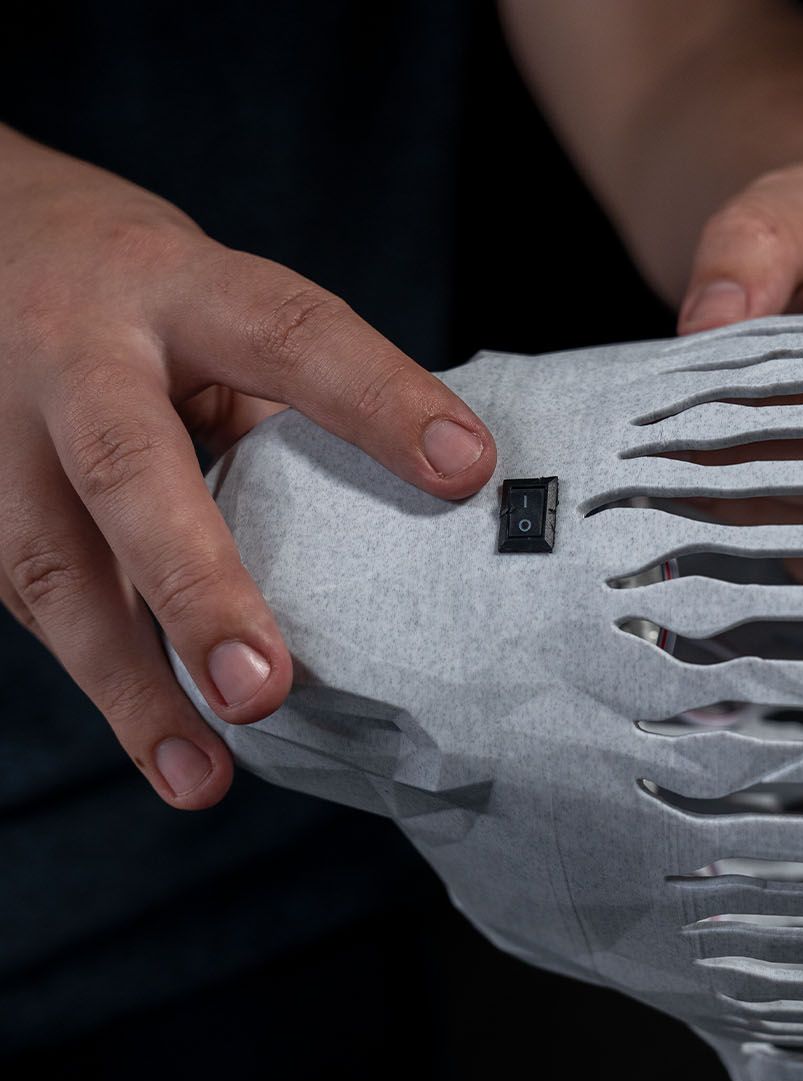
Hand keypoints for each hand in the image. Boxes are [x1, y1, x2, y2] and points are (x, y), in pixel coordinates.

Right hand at [0, 130, 495, 808]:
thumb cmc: (132, 296)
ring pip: (52, 570)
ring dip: (133, 688)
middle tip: (262, 688)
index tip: (467, 469)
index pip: (288, 335)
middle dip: (196, 586)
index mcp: (173, 287)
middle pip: (127, 470)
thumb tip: (407, 513)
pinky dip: (115, 683)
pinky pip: (41, 606)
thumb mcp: (208, 304)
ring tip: (201, 777)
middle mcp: (75, 357)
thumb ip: (280, 399)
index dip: (377, 399)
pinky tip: (169, 748)